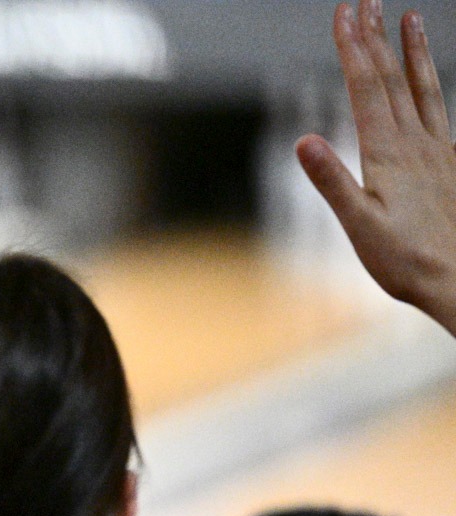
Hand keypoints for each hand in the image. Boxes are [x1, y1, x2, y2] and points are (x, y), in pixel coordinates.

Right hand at [298, 1, 455, 331]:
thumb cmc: (406, 260)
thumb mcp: (359, 226)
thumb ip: (332, 181)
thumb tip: (303, 140)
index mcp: (388, 152)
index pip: (367, 87)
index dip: (354, 48)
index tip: (345, 12)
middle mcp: (416, 142)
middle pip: (392, 78)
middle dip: (375, 38)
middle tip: (366, 2)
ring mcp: (437, 150)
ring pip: (423, 88)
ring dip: (412, 51)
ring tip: (410, 17)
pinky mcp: (448, 162)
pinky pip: (439, 109)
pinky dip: (430, 83)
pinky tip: (429, 78)